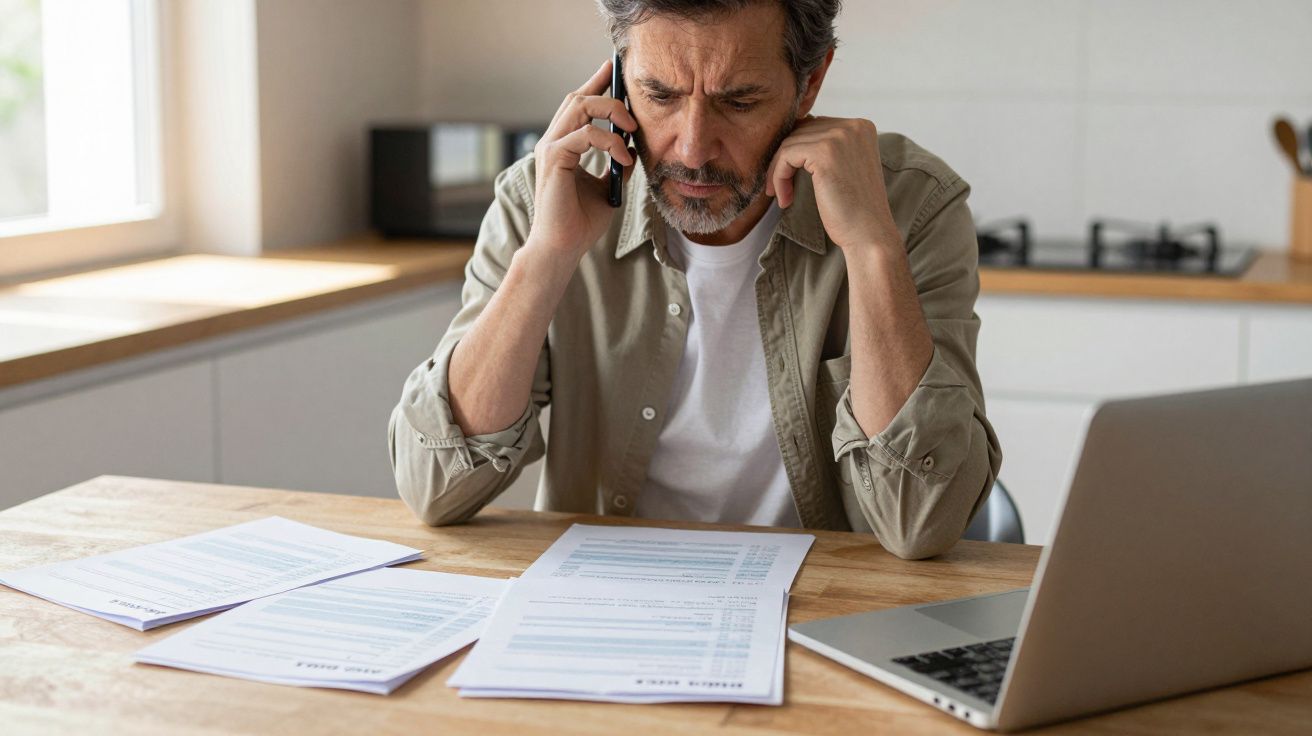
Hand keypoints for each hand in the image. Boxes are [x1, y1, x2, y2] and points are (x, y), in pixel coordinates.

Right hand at [529, 59, 637, 258]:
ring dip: (611, 111)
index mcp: (563, 145)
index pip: (578, 104)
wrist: (563, 248)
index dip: (596, 83)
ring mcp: (550, 148)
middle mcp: (553, 142)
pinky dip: (609, 141)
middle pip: (577, 97)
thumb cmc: (580, 223)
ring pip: (579, 106)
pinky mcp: (553, 159)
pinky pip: (585, 134)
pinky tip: (624, 157)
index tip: (614, 70)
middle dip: (606, 89)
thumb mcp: (608, 188)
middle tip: (632, 98)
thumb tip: (633, 146)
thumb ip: (616, 164)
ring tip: (632, 129)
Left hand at [765, 116, 900, 251]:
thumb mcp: (844, 168)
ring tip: (784, 196)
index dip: (797, 152)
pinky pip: (786, 155)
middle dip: (785, 160)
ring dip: (779, 171)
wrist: (868, 235)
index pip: (815, 125)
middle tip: (780, 188)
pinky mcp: (825, 153)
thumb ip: (827, 148)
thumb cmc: (854, 209)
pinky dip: (779, 177)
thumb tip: (792, 135)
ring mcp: (840, 137)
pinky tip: (785, 199)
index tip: (790, 178)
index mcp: (861, 127)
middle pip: (801, 131)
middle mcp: (853, 126)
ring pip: (790, 143)